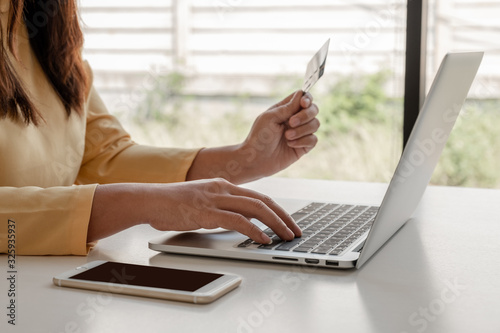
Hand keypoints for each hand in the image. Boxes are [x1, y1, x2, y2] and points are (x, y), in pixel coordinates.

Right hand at [88, 180, 301, 243]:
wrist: (150, 200)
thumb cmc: (173, 204)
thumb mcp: (203, 202)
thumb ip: (222, 209)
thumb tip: (239, 222)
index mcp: (224, 185)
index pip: (259, 196)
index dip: (278, 210)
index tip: (289, 222)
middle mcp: (224, 188)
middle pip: (264, 201)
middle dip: (284, 217)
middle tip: (296, 231)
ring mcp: (216, 198)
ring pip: (256, 209)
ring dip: (276, 224)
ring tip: (287, 237)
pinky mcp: (207, 211)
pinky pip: (238, 221)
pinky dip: (255, 231)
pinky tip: (264, 240)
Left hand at [240, 90, 319, 176]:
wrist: (256, 160)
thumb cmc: (259, 137)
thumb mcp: (270, 118)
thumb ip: (287, 107)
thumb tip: (302, 94)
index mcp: (285, 110)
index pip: (303, 98)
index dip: (307, 99)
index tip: (303, 104)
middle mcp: (295, 120)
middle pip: (313, 109)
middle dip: (305, 115)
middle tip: (291, 123)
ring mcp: (300, 133)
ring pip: (315, 124)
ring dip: (302, 130)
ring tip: (287, 137)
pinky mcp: (303, 147)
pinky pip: (313, 140)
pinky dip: (302, 141)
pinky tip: (290, 145)